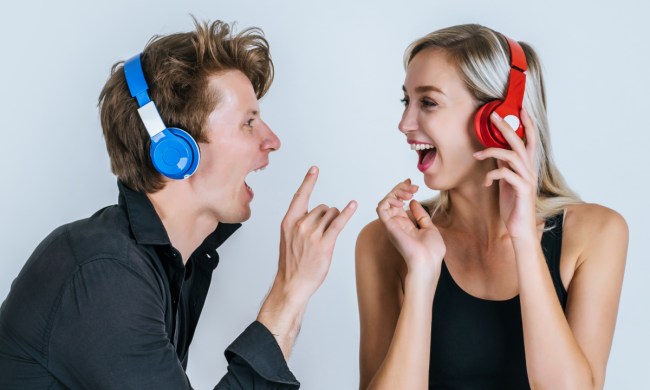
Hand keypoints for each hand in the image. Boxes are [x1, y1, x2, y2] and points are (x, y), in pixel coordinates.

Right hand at [275, 166, 356, 300]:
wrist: (292, 283)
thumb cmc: (292, 263)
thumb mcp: (289, 238)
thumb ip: (299, 223)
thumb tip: (318, 213)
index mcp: (289, 222)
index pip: (300, 196)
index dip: (308, 181)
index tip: (315, 169)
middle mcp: (300, 225)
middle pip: (323, 207)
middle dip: (327, 216)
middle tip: (323, 233)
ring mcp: (312, 234)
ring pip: (331, 215)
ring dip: (335, 221)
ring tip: (327, 237)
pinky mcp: (324, 244)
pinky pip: (338, 223)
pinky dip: (347, 213)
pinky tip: (354, 205)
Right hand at [376, 179, 444, 276]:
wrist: (428, 262)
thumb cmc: (431, 252)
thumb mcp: (429, 228)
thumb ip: (421, 216)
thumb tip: (413, 202)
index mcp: (406, 225)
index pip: (399, 204)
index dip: (404, 191)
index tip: (414, 185)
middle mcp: (397, 224)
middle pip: (392, 200)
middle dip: (400, 188)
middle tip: (412, 186)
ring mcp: (392, 225)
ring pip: (385, 201)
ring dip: (395, 192)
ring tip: (408, 192)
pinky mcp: (389, 226)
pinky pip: (381, 208)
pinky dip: (388, 199)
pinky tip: (400, 200)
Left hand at [473, 109, 537, 238]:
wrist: (520, 229)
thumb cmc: (513, 206)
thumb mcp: (506, 182)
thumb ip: (504, 166)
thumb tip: (495, 151)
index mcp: (526, 168)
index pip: (530, 141)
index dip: (527, 125)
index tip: (520, 109)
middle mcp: (530, 171)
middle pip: (521, 142)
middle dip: (507, 127)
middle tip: (494, 116)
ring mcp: (527, 180)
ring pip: (512, 156)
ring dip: (492, 151)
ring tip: (477, 154)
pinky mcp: (522, 190)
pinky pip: (506, 174)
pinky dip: (493, 175)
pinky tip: (486, 183)